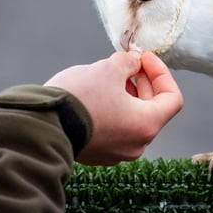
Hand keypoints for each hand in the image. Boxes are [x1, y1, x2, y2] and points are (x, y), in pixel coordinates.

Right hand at [44, 51, 182, 164]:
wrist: (40, 126)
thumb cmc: (79, 99)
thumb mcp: (108, 69)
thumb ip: (128, 62)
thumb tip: (133, 62)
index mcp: (146, 125)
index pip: (172, 98)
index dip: (161, 73)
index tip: (144, 58)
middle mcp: (136, 144)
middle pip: (153, 109)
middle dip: (143, 82)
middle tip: (128, 63)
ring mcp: (116, 152)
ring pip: (133, 118)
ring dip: (128, 95)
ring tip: (110, 76)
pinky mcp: (98, 153)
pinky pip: (115, 128)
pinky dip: (113, 109)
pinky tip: (97, 94)